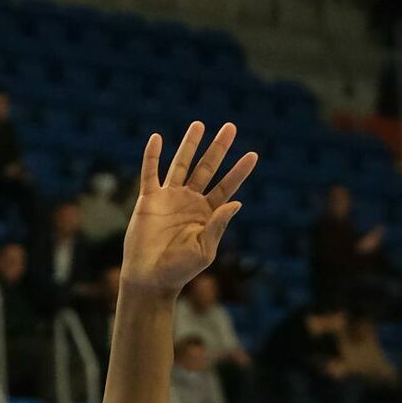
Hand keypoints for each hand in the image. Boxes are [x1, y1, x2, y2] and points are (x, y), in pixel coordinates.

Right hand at [120, 124, 257, 297]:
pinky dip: (152, 155)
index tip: (253, 154)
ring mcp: (169, 198)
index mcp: (208, 213)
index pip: (227, 186)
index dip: (239, 171)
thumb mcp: (204, 249)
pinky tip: (157, 139)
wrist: (150, 278)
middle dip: (219, 148)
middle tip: (231, 127)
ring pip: (181, 164)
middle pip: (207, 168)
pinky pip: (150, 172)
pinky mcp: (148, 199)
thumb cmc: (179, 270)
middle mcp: (190, 201)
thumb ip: (218, 225)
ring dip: (190, 144)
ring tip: (200, 124)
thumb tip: (237, 203)